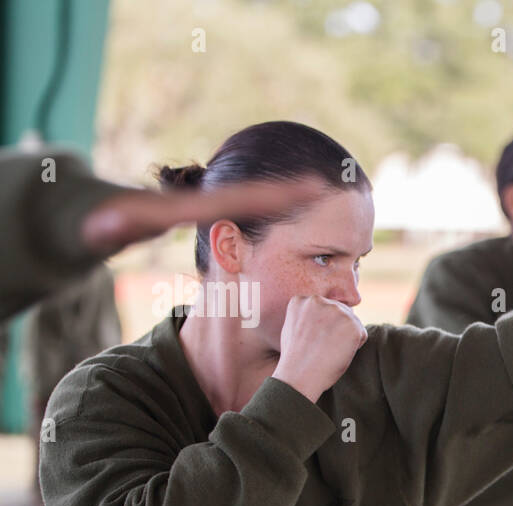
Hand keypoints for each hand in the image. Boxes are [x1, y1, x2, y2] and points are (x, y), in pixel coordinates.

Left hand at [81, 178, 326, 256]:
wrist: (96, 214)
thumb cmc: (101, 225)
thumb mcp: (106, 227)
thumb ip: (109, 226)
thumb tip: (101, 225)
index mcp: (193, 207)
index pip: (243, 199)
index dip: (275, 195)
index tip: (311, 187)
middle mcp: (206, 203)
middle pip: (256, 198)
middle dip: (290, 193)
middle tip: (329, 183)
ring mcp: (208, 210)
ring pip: (254, 206)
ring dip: (286, 203)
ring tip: (323, 195)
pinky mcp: (207, 219)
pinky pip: (246, 216)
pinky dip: (272, 213)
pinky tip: (294, 216)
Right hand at [272, 295, 367, 402]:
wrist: (298, 376)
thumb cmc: (295, 360)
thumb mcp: (293, 329)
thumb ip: (307, 316)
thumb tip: (325, 315)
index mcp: (300, 300)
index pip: (324, 308)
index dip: (322, 327)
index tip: (312, 341)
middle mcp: (317, 300)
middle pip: (340, 312)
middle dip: (336, 329)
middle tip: (322, 348)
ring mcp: (335, 310)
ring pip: (351, 322)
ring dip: (346, 337)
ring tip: (328, 350)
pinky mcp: (351, 323)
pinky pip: (361, 333)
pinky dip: (355, 346)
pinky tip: (337, 353)